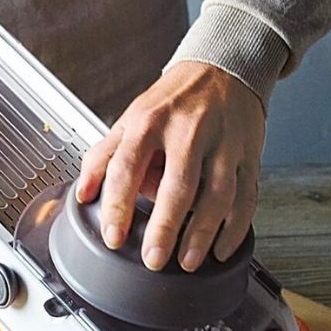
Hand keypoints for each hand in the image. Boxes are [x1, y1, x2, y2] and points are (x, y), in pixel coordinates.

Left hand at [77, 61, 265, 271]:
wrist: (222, 68)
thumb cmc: (171, 102)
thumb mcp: (129, 120)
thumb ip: (102, 158)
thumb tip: (82, 194)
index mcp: (149, 123)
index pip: (127, 167)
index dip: (117, 205)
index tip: (113, 237)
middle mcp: (187, 131)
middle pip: (178, 185)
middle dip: (165, 227)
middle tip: (154, 259)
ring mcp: (223, 144)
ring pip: (217, 195)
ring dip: (203, 233)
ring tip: (187, 261)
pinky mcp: (249, 154)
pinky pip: (246, 196)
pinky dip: (235, 228)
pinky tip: (221, 249)